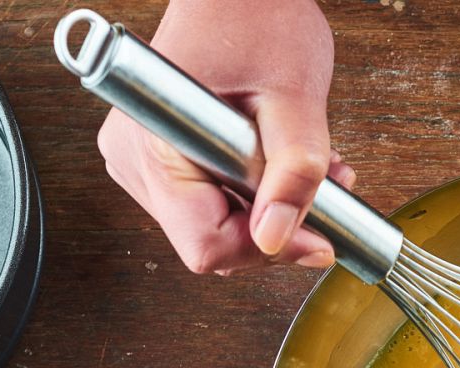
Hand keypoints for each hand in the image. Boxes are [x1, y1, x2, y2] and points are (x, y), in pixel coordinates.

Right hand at [96, 0, 354, 273]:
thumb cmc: (256, 16)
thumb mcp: (294, 99)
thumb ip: (293, 172)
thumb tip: (278, 238)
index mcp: (154, 146)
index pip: (205, 245)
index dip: (266, 251)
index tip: (316, 236)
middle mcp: (135, 160)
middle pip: (211, 240)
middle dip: (276, 226)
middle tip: (324, 192)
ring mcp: (143, 160)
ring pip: (215, 224)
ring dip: (271, 208)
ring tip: (310, 168)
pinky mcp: (159, 157)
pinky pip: (211, 199)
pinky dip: (255, 191)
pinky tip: (280, 162)